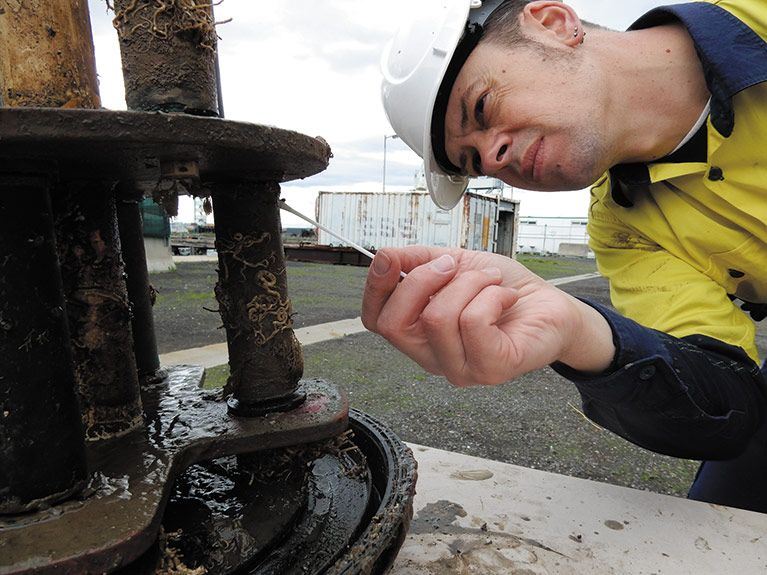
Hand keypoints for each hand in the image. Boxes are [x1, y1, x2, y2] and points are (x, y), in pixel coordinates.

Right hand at [361, 247, 614, 385]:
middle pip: (395, 325)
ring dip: (467, 283)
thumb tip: (384, 255)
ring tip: (491, 279)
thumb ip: (417, 260)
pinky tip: (505, 297)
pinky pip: (473, 323)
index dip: (375, 287)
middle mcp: (433, 359)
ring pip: (437, 318)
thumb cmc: (502, 289)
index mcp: (418, 336)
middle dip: (420, 280)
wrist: (553, 305)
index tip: (391, 257)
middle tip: (452, 264)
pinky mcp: (492, 369)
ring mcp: (461, 370)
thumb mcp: (455, 264)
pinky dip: (490, 296)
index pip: (375, 322)